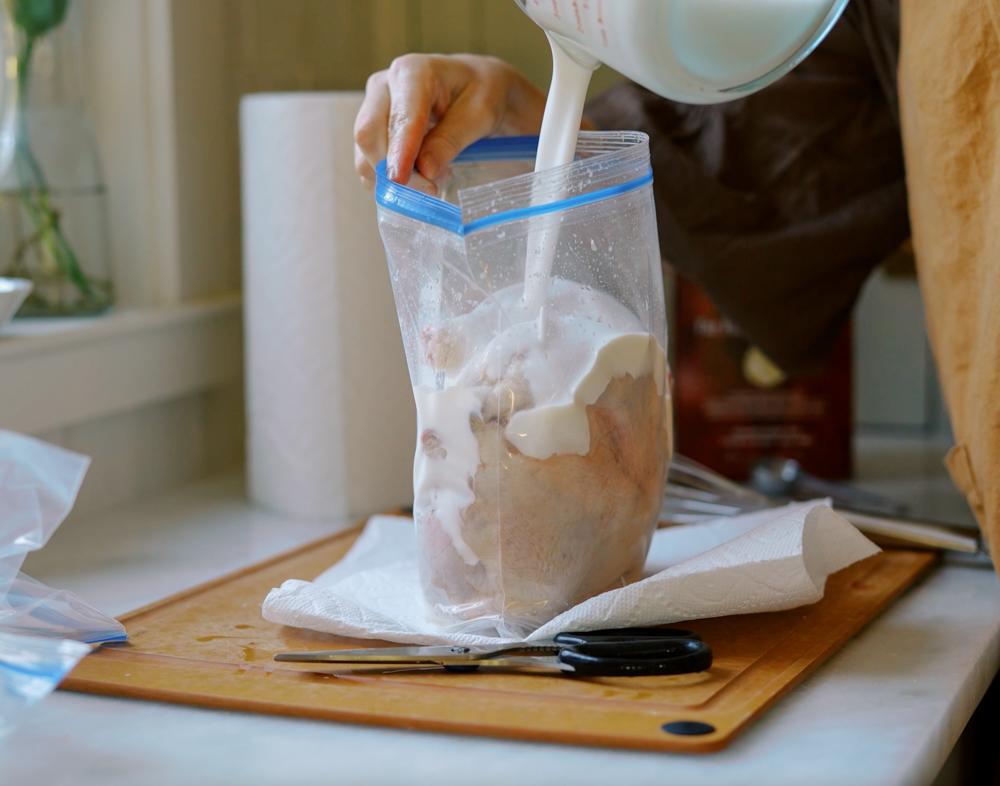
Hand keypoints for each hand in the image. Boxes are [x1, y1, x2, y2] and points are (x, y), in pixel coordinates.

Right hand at [354, 54, 545, 193]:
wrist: (475, 87)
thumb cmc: (482, 93)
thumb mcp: (479, 116)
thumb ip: (450, 141)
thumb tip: (425, 171)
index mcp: (413, 72)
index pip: (399, 118)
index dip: (399, 152)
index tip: (401, 180)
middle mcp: (384, 85)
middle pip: (368, 134)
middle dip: (392, 171)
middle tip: (430, 190)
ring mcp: (373, 107)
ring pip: (364, 152)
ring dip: (392, 177)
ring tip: (433, 177)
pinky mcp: (372, 129)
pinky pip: (367, 162)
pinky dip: (388, 179)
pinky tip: (418, 175)